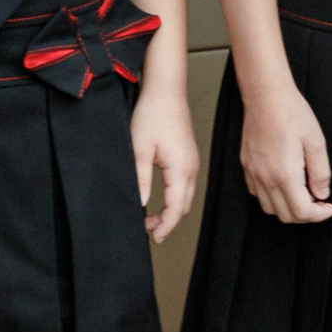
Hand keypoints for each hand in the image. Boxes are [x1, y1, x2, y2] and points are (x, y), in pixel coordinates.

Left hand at [131, 83, 200, 243]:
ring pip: (186, 196)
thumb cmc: (153, 116)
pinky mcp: (188, 156)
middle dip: (169, 222)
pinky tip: (161, 200)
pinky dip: (176, 198)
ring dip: (172, 210)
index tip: (154, 238)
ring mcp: (192, 162)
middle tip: (149, 232)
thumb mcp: (139, 150)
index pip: (176, 208)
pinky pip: (186, 185)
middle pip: (184, 205)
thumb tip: (142, 205)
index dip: (165, 226)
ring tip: (151, 219)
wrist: (166, 93)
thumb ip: (141, 180)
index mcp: (181, 169)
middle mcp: (192, 168)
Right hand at [238, 82, 331, 223]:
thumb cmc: (292, 114)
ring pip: (269, 208)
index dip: (319, 215)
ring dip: (288, 208)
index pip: (302, 211)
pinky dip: (273, 198)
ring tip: (304, 194)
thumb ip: (320, 172)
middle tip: (320, 204)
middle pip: (285, 215)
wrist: (266, 97)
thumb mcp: (316, 142)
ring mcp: (254, 174)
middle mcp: (266, 179)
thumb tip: (322, 194)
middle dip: (305, 215)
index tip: (330, 208)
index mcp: (286, 175)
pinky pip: (258, 194)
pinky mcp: (247, 167)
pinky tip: (285, 185)